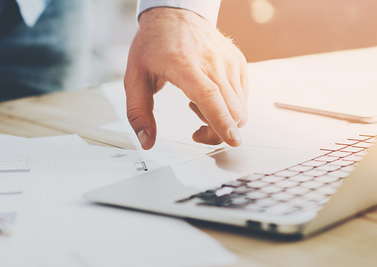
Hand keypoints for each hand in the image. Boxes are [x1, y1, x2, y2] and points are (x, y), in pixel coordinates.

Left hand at [125, 7, 248, 148]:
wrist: (176, 14)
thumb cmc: (155, 44)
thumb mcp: (134, 77)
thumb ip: (138, 113)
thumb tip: (146, 142)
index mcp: (184, 64)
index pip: (209, 95)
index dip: (221, 120)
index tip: (232, 139)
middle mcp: (212, 62)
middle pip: (231, 110)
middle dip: (217, 133)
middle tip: (196, 132)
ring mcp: (229, 62)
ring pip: (240, 108)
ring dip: (222, 120)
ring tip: (197, 105)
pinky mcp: (239, 63)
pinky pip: (242, 99)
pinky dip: (228, 108)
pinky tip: (208, 96)